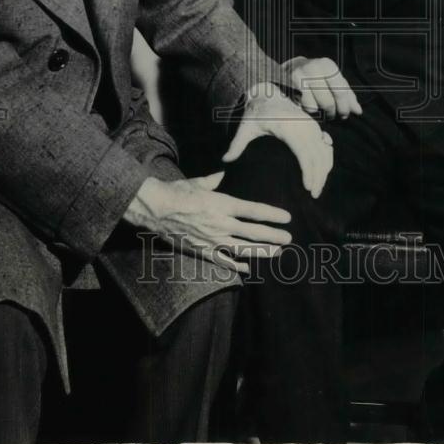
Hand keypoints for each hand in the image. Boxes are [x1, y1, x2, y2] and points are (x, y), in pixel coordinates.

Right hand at [123, 171, 291, 273]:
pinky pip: (223, 261)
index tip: (286, 218)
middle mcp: (220, 223)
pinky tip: (247, 269)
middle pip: (253, 232)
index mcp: (221, 204)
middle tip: (288, 238)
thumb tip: (222, 174)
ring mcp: (212, 240)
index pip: (253, 210)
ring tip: (276, 252)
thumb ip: (212, 181)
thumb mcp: (196, 182)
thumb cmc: (175, 192)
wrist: (155, 209)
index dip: (272, 215)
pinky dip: (236, 267)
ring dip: (262, 251)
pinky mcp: (202, 250)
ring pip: (242, 249)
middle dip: (273, 236)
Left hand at [223, 82, 333, 197]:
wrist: (267, 93)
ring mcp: (310, 125)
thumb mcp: (245, 127)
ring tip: (317, 189)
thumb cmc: (255, 112)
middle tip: (314, 195)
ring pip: (324, 150)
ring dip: (324, 170)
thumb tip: (225, 160)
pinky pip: (325, 144)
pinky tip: (324, 173)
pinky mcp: (314, 126)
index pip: (304, 152)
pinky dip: (326, 159)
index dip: (308, 171)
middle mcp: (303, 125)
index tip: (307, 187)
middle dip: (318, 176)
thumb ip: (236, 144)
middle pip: (317, 155)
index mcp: (287, 127)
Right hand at [281, 56, 362, 119]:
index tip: (345, 114)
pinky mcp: (288, 87)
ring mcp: (298, 76)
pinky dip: (307, 110)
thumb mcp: (333, 80)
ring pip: (314, 107)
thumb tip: (358, 111)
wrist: (291, 68)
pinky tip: (308, 105)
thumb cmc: (318, 76)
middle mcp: (312, 68)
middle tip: (332, 115)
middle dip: (332, 113)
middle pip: (328, 102)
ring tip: (320, 110)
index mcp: (327, 65)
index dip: (344, 107)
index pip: (340, 91)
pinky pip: (301, 107)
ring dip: (319, 113)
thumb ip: (347, 95)